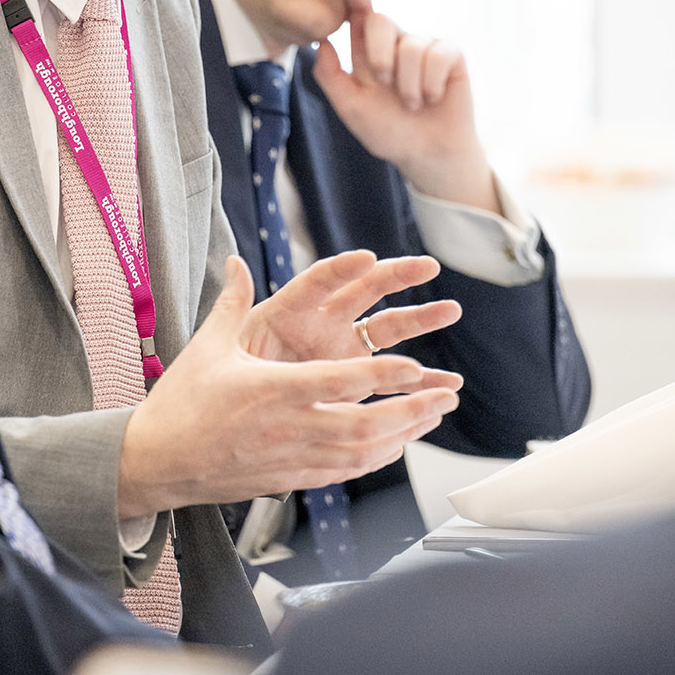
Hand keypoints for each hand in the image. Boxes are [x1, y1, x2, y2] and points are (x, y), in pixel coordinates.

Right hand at [118, 258, 460, 515]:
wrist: (156, 463)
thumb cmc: (180, 403)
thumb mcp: (206, 347)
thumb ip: (231, 302)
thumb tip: (234, 259)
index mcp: (273, 389)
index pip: (340, 381)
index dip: (382, 375)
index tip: (414, 366)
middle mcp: (289, 426)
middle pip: (364, 424)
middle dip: (410, 411)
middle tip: (444, 396)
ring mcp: (291, 458)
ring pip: (361, 453)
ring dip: (402, 436)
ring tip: (431, 418)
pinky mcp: (289, 479)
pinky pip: (344, 471)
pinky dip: (375, 459)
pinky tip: (394, 446)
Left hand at [240, 248, 461, 366]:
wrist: (230, 418)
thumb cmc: (225, 377)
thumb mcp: (223, 342)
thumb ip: (233, 304)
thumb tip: (232, 259)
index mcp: (289, 310)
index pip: (318, 282)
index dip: (341, 269)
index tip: (366, 256)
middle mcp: (322, 324)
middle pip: (364, 292)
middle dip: (397, 277)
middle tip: (427, 266)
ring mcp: (342, 350)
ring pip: (386, 329)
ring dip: (419, 319)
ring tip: (450, 310)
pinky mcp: (354, 378)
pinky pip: (391, 376)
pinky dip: (418, 380)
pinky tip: (446, 383)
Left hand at [313, 0, 500, 212]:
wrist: (427, 155)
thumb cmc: (389, 132)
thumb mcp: (351, 108)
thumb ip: (330, 76)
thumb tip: (320, 41)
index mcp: (369, 51)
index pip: (359, 15)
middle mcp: (396, 42)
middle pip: (381, 20)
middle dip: (379, 54)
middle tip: (384, 83)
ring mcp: (424, 46)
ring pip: (411, 45)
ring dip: (409, 85)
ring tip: (413, 105)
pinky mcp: (451, 54)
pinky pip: (438, 54)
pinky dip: (432, 83)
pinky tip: (433, 98)